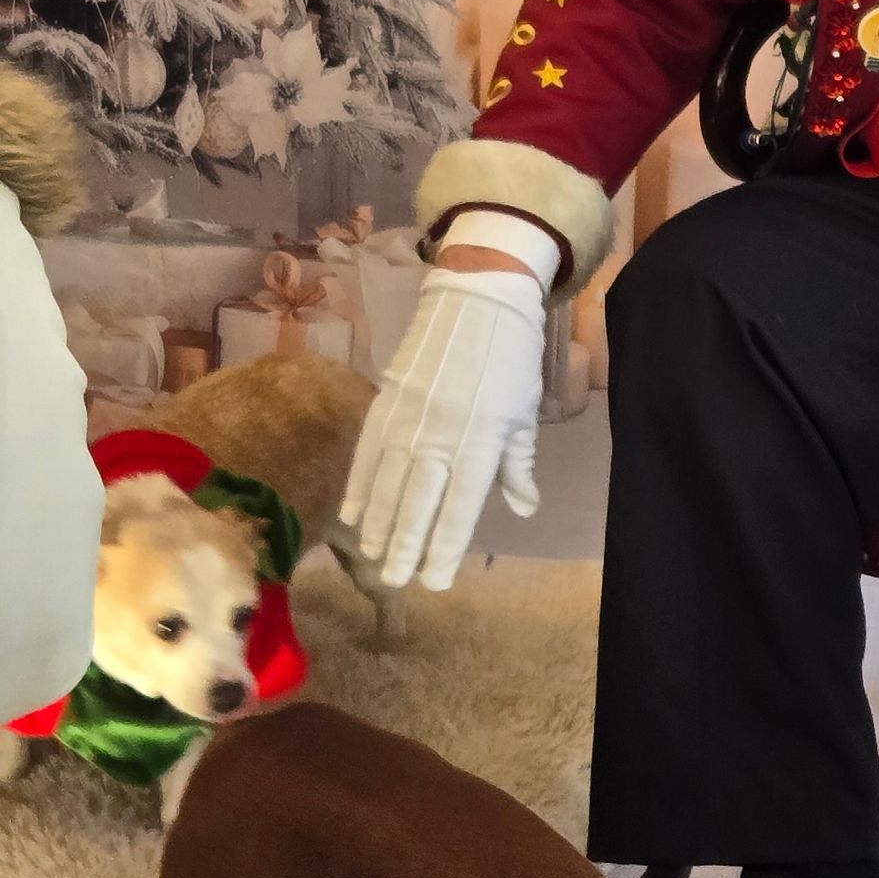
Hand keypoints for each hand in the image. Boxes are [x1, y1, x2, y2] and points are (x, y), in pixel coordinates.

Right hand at [339, 267, 547, 590]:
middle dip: (406, 545)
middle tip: (396, 581)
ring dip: (379, 524)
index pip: (460, 507)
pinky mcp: (385, 400)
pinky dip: (360, 486)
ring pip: (388, 483)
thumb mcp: (523, 412)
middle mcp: (441, 435)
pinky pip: (367, 453)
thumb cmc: (510, 358)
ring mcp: (408, 417)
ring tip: (373, 556)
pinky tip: (354, 514)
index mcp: (481, 441)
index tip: (435, 580)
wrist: (478, 296)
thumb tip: (523, 508)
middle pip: (418, 502)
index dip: (445, 547)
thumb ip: (517, 464)